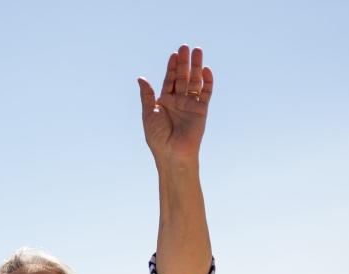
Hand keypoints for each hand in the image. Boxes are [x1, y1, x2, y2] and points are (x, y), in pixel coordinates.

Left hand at [138, 45, 212, 165]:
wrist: (171, 152)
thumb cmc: (157, 136)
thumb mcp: (148, 113)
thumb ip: (147, 95)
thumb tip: (141, 78)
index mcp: (164, 102)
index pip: (169, 80)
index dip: (171, 67)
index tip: (174, 54)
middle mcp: (178, 101)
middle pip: (182, 77)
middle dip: (184, 63)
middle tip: (185, 47)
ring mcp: (190, 105)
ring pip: (194, 81)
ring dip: (196, 67)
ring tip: (197, 51)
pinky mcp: (201, 110)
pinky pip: (206, 93)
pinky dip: (207, 82)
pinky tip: (206, 70)